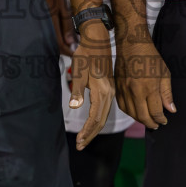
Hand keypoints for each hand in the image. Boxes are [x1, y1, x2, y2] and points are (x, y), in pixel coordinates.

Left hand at [70, 22, 115, 148]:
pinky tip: (92, 125)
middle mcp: (109, 93)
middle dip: (91, 134)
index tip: (79, 141)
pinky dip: (98, 120)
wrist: (97, 41)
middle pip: (101, 120)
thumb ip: (77, 90)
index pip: (95, 117)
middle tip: (80, 146)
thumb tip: (74, 106)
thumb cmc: (85, 55)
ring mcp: (111, 91)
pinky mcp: (109, 89)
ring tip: (84, 140)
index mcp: (102, 91)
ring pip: (103, 116)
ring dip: (94, 129)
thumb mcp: (79, 71)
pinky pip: (104, 109)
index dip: (87, 131)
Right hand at [115, 38, 174, 128]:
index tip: (164, 121)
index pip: (156, 111)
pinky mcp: (117, 87)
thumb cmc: (150, 56)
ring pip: (131, 113)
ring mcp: (124, 90)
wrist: (131, 44)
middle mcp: (135, 91)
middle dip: (151, 123)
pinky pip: (122, 106)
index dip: (161, 119)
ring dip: (140, 119)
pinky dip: (129, 112)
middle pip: (143, 116)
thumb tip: (171, 110)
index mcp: (149, 87)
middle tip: (156, 125)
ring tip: (147, 120)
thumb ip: (167, 93)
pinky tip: (135, 112)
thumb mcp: (164, 73)